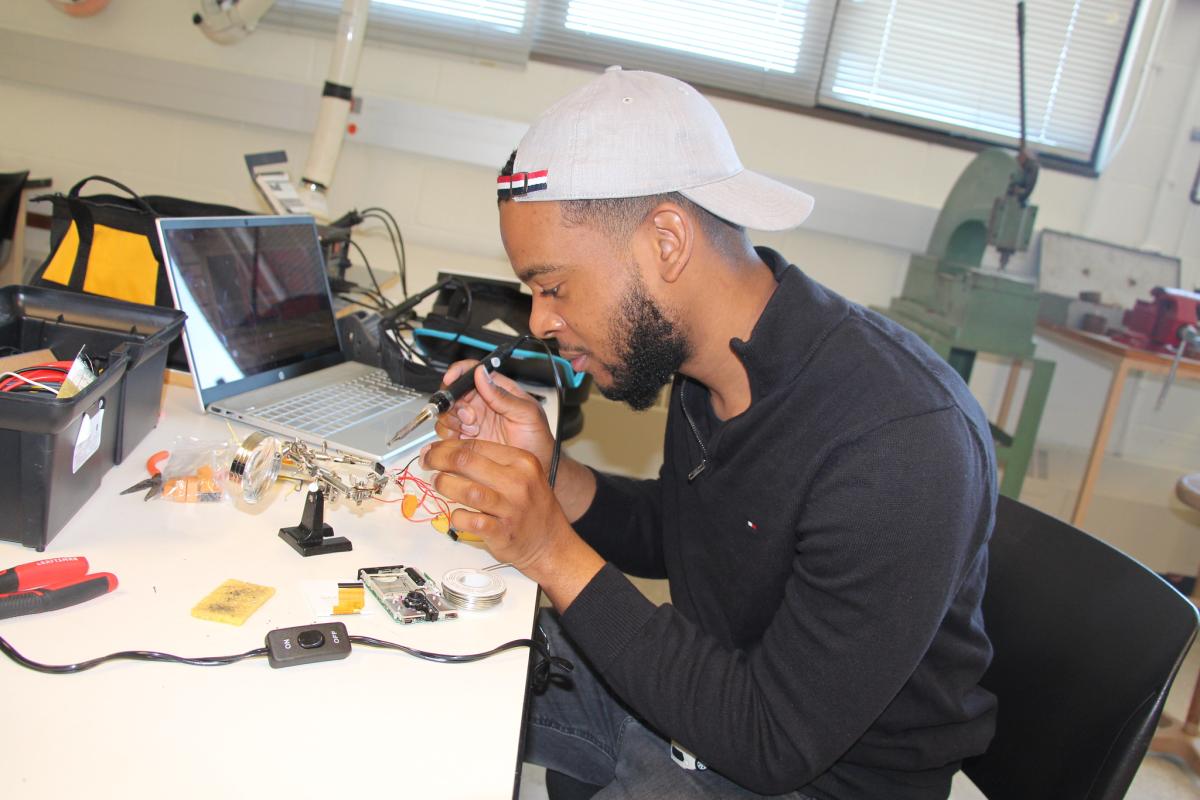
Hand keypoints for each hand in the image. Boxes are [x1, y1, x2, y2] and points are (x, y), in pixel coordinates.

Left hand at [423, 438, 602, 603]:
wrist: (551, 544)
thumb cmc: (533, 508)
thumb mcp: (523, 475)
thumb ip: (492, 463)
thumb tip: (450, 453)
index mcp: (523, 461)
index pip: (476, 446)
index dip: (448, 446)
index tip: (434, 449)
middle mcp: (518, 482)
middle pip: (467, 461)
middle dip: (439, 459)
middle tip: (428, 462)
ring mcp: (511, 508)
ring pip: (467, 490)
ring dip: (445, 485)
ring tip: (439, 485)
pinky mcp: (503, 532)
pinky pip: (470, 521)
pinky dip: (457, 517)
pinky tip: (456, 516)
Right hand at [434, 359, 553, 472]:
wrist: (537, 466)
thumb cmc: (538, 439)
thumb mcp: (526, 413)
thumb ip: (503, 395)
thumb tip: (482, 373)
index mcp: (497, 390)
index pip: (472, 371)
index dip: (458, 372)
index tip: (451, 379)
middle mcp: (481, 403)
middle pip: (453, 392)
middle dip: (455, 402)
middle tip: (470, 416)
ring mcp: (472, 421)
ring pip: (447, 412)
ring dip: (454, 420)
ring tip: (474, 430)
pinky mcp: (465, 439)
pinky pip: (446, 433)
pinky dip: (450, 435)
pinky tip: (468, 439)